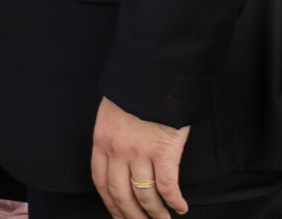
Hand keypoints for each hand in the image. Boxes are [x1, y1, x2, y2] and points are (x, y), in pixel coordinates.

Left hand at [91, 96, 189, 218]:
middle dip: (132, 216)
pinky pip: (167, 186)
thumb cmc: (132, 95)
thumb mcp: (110, 116)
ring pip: (144, 195)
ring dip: (155, 214)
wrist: (151, 77)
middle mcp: (117, 151)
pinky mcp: (163, 152)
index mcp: (101, 142)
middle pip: (120, 194)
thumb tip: (118, 164)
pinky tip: (180, 207)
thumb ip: (112, 140)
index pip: (101, 182)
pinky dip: (174, 201)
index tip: (119, 217)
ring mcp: (140, 153)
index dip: (111, 204)